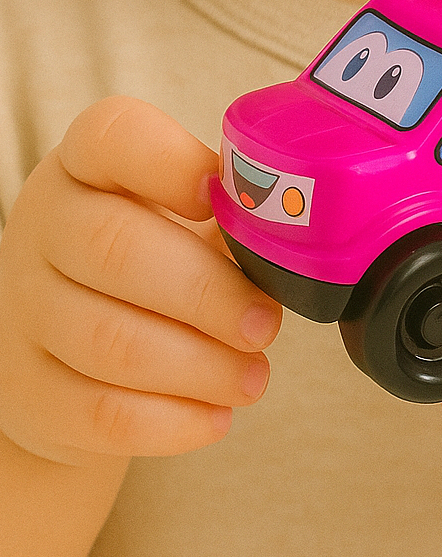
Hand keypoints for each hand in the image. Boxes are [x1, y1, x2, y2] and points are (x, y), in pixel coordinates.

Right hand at [0, 97, 282, 466]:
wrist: (64, 354)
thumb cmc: (150, 263)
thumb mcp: (177, 219)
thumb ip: (228, 214)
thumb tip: (300, 233)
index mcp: (88, 166)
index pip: (113, 136)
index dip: (172, 162)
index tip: (220, 198)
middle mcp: (45, 226)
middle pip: (115, 248)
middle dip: (207, 292)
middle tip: (266, 324)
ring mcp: (25, 309)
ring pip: (110, 340)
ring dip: (200, 365)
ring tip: (254, 377)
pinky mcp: (28, 390)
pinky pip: (99, 411)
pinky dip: (171, 420)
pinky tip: (217, 415)